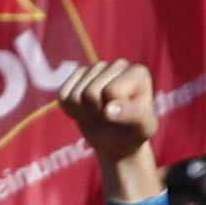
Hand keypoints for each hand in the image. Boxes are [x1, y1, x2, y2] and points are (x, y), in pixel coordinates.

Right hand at [60, 55, 159, 169]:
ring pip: (75, 96)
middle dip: (96, 113)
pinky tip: (86, 110)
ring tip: (99, 114)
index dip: (112, 111)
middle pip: (91, 93)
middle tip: (110, 117)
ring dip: (84, 113)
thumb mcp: (142, 129)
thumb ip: (131, 116)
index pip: (111, 91)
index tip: (124, 116)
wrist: (118, 139)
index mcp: (138, 73)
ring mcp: (96, 68)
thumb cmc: (134, 132)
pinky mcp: (78, 75)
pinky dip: (70, 110)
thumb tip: (108, 110)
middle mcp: (118, 65)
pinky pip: (63, 96)